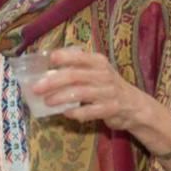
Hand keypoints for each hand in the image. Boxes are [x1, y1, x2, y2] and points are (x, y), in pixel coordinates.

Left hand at [31, 47, 145, 130]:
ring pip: (79, 93)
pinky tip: (66, 113)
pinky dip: (75, 112)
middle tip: (36, 88)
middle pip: (74, 76)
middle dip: (52, 81)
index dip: (63, 57)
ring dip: (60, 97)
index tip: (49, 60)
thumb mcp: (96, 72)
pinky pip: (89, 111)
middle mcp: (104, 75)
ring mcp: (108, 92)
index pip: (79, 56)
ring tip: (47, 101)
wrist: (134, 105)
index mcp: (98, 62)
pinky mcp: (110, 109)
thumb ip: (77, 70)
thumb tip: (46, 74)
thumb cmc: (107, 86)